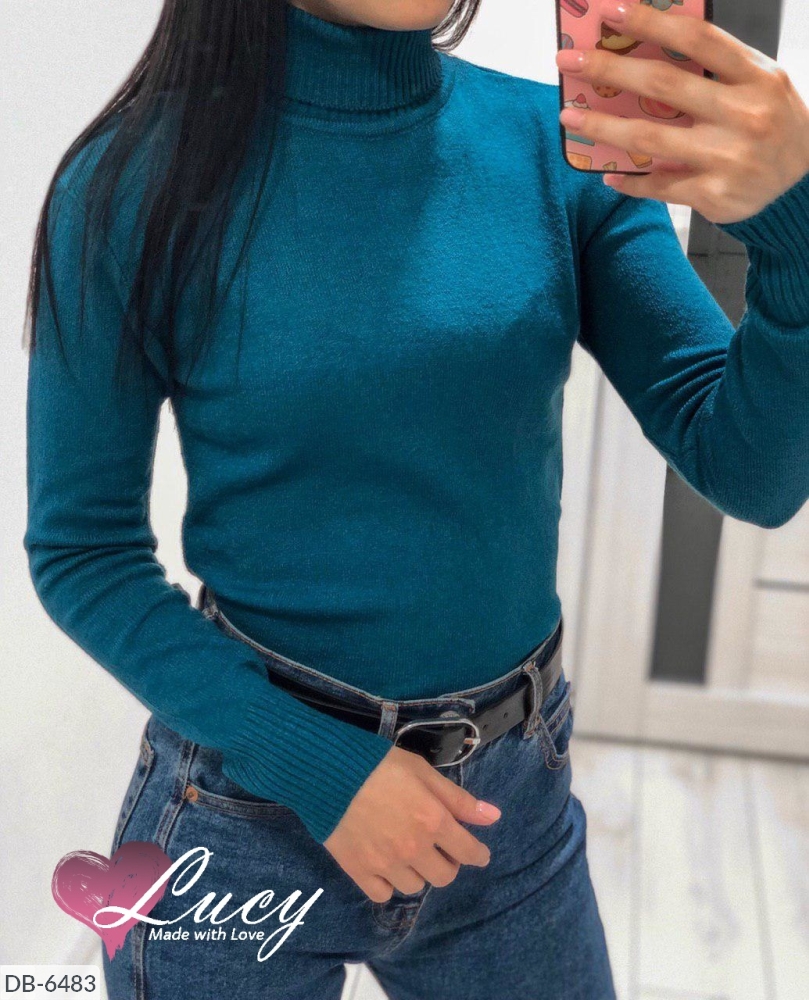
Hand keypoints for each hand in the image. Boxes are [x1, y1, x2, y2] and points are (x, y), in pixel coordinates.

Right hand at [323, 745, 499, 901]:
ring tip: (409, 853)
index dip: (478, 854)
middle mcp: (413, 849)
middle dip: (448, 863)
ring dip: (418, 873)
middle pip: (444, 876)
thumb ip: (458, 799)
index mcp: (433, 821)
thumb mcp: (424, 772)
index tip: (478, 853)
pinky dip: (388, 884)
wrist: (329, 772)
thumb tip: (494, 817)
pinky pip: (383, 894)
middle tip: (439, 848)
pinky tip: (386, 865)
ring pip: (415, 887)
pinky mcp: (359, 871)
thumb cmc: (380, 765)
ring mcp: (385, 864)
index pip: (468, 851)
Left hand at [555, 0, 808, 223]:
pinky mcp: (713, 195)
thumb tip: (647, 49)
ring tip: (570, 117)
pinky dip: (629, 180)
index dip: (652, 22)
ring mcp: (727, 158)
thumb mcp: (759, 84)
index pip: (698, 40)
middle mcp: (743, 115)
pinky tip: (607, 174)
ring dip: (603, 125)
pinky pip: (658, 185)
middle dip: (609, 70)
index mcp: (757, 77)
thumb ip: (715, 68)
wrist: (802, 186)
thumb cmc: (771, 124)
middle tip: (569, 62)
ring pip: (650, 138)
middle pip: (663, 85)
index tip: (612, 13)